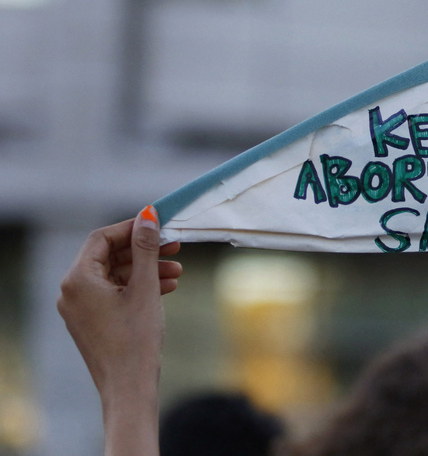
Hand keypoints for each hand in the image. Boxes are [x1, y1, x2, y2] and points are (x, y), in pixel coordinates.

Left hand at [58, 206, 181, 455]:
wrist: (129, 387)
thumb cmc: (136, 338)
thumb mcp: (145, 287)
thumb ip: (145, 249)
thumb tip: (147, 217)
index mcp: (78, 279)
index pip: (102, 238)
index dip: (132, 228)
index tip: (159, 224)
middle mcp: (72, 291)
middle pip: (109, 256)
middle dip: (143, 250)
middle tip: (173, 245)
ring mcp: (80, 308)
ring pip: (114, 275)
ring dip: (145, 269)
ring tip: (177, 270)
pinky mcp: (91, 321)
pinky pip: (113, 292)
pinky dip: (137, 286)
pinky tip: (166, 287)